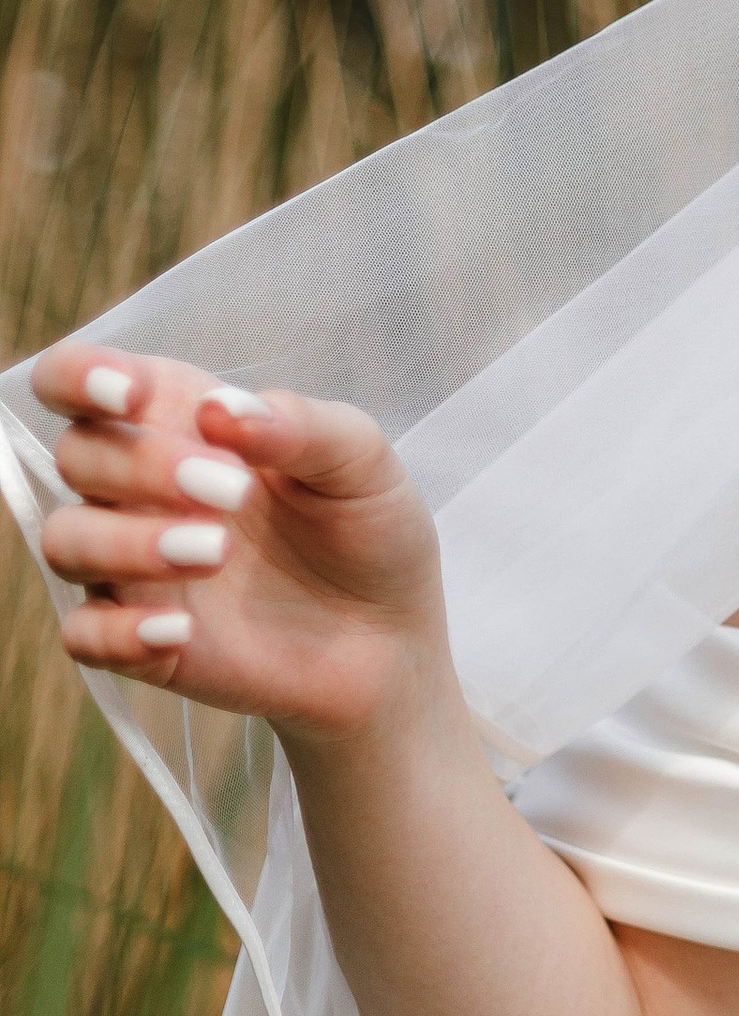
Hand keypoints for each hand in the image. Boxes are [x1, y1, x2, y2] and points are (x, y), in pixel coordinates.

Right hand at [30, 345, 447, 743]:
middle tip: (233, 490)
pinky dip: (118, 631)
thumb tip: (222, 410)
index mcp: (185, 420)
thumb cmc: (368, 528)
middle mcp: (143, 488)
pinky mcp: (141, 640)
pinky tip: (182, 631)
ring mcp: (136, 566)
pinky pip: (84, 634)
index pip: (83, 380)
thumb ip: (299, 424)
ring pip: (66, 540)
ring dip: (127, 542)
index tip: (130, 397)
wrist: (394, 637)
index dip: (81, 375)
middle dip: (140, 464)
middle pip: (77, 454)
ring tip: (218, 552)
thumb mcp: (360, 461)